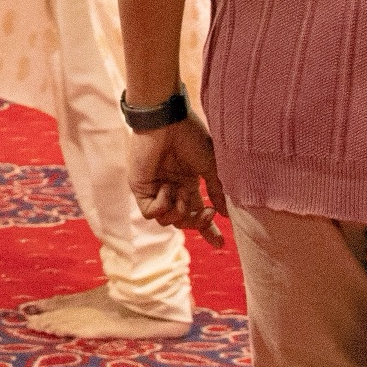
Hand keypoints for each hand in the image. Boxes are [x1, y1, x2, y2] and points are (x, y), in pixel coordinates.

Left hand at [131, 115, 225, 238]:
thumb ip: (217, 191)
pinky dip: (163, 206)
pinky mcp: (140, 189)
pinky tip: (167, 188)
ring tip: (184, 192)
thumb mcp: (211, 167)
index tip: (220, 244)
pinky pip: (151, 213)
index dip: (207, 229)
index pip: (197, 212)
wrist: (167, 122)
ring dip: (180, 211)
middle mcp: (172, 188)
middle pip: (183, 221)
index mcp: (189, 183)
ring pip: (166, 221)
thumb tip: (225, 214)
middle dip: (197, 222)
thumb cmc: (190, 138)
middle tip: (208, 212)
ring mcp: (156, 189)